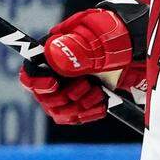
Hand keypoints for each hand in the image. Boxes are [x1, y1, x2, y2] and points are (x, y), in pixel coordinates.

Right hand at [20, 0, 149, 124]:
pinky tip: (102, 102)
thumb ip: (76, 50)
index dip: (37, 83)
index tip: (54, 84)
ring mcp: (65, 91)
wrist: (130, 53)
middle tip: (87, 86)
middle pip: (45, 99)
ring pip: (59, 112)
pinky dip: (89, 113)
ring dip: (80, 106)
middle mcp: (54, 75)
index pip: (29, 75)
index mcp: (52, 55)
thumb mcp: (97, 42)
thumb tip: (56, 56)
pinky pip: (74, 118)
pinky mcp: (77, 104)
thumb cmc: (112, 41)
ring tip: (97, 93)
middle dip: (68, 96)